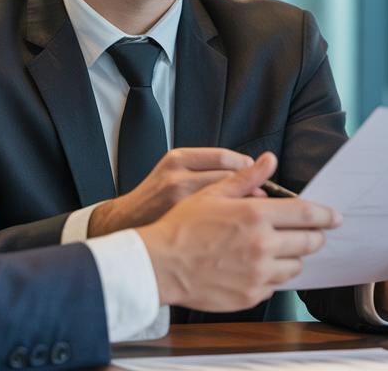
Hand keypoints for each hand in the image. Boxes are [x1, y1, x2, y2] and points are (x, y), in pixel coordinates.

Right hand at [89, 148, 256, 236]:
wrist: (128, 222)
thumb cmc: (157, 197)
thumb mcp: (177, 170)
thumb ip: (208, 165)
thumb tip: (251, 168)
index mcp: (177, 159)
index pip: (224, 157)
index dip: (245, 167)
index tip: (255, 175)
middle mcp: (177, 177)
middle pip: (227, 179)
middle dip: (249, 189)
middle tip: (259, 199)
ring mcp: (178, 203)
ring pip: (224, 202)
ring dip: (245, 209)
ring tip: (251, 216)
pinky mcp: (180, 225)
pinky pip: (217, 223)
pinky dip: (233, 226)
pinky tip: (239, 231)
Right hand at [136, 152, 340, 312]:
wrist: (160, 265)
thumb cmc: (182, 227)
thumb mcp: (212, 193)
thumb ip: (247, 177)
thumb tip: (269, 160)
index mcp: (255, 216)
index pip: (307, 215)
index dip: (326, 215)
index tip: (335, 217)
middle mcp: (262, 246)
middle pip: (309, 243)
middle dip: (313, 237)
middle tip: (309, 234)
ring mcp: (258, 274)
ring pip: (296, 267)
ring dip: (293, 258)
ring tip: (276, 250)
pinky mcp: (251, 295)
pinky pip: (276, 286)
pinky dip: (272, 276)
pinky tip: (256, 267)